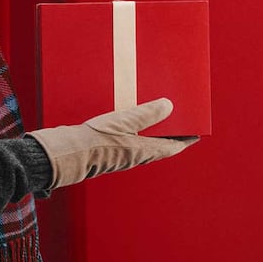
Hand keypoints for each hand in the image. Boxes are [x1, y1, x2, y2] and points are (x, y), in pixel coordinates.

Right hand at [27, 97, 196, 191]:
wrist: (64, 155)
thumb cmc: (95, 141)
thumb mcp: (124, 122)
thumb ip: (147, 113)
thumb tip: (169, 105)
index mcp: (144, 152)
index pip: (173, 147)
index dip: (186, 139)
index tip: (197, 131)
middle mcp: (135, 156)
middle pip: (159, 144)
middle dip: (170, 132)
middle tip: (177, 117)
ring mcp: (120, 154)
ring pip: (143, 141)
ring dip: (152, 129)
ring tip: (156, 113)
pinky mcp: (106, 149)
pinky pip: (127, 138)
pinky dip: (135, 129)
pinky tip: (129, 118)